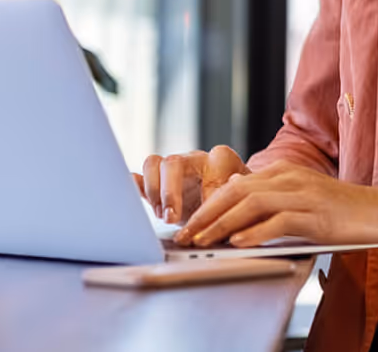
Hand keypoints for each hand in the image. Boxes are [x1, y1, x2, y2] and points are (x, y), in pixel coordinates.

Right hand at [135, 145, 249, 223]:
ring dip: (153, 192)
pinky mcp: (156, 181)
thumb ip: (234, 194)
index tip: (205, 216)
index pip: (212, 162)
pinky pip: (138, 177)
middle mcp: (194, 159)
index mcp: (220, 159)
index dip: (207, 190)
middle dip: (169, 192)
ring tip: (162, 216)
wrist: (225, 206)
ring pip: (153, 164)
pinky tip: (137, 203)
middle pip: (172, 162)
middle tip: (171, 218)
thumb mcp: (241, 200)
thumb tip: (230, 184)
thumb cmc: (237, 202)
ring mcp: (173, 169)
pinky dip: (135, 187)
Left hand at [174, 163, 377, 248]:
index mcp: (283, 171)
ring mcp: (303, 194)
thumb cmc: (339, 209)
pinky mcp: (316, 214)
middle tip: (186, 236)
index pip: (234, 184)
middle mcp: (290, 177)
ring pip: (252, 203)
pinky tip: (239, 243)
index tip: (188, 226)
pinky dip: (255, 232)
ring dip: (223, 224)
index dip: (207, 205)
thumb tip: (232, 189)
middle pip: (237, 191)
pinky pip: (278, 221)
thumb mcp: (299, 194)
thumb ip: (268, 192)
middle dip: (207, 214)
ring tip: (205, 241)